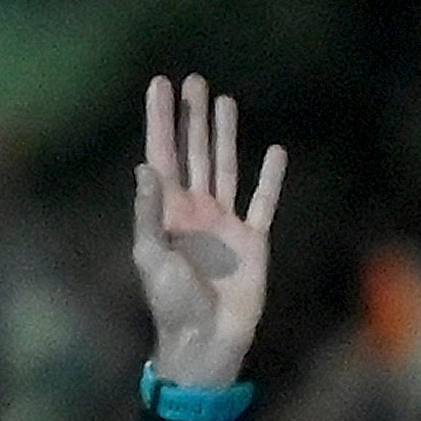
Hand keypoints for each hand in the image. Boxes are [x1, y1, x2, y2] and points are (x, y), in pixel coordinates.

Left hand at [132, 75, 286, 389]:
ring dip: (224, 134)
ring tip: (225, 101)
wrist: (205, 340)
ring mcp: (225, 223)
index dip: (160, 121)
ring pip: (225, 166)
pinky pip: (263, 201)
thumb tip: (145, 167)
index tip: (158, 85)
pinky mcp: (253, 240)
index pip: (162, 156)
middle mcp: (195, 211)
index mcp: (167, 214)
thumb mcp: (151, 259)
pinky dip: (270, 177)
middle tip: (193, 80)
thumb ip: (148, 214)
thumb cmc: (172, 304)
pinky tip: (275, 151)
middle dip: (192, 117)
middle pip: (194, 152)